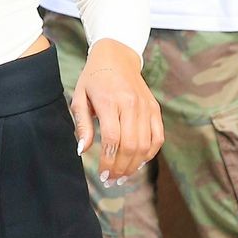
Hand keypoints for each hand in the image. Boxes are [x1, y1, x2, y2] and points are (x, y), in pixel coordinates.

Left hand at [71, 39, 162, 181]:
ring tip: (123, 176)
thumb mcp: (80, 97)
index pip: (113, 139)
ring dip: (135, 165)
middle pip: (131, 145)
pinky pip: (158, 137)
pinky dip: (150, 153)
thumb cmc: (94, 78)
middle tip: (112, 180)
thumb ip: (82, 124)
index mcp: (110, 101)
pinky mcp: (154, 109)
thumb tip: (82, 150)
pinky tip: (139, 162)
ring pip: (145, 144)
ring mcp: (146, 107)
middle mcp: (131, 104)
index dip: (108, 161)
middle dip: (121, 168)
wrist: (116, 57)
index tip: (102, 175)